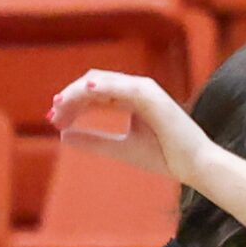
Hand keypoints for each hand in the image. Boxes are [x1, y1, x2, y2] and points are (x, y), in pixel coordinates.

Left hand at [49, 69, 216, 184]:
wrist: (193, 165)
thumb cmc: (162, 156)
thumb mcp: (119, 148)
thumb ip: (94, 141)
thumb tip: (64, 137)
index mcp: (130, 100)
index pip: (94, 94)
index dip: (72, 104)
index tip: (53, 120)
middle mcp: (135, 90)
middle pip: (94, 84)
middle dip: (70, 98)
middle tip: (52, 114)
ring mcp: (144, 90)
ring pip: (103, 82)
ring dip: (79, 92)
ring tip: (60, 105)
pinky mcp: (152, 94)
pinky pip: (122, 86)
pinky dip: (103, 86)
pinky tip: (84, 91)